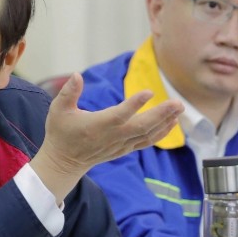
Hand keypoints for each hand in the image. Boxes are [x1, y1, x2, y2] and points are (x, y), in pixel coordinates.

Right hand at [29, 74, 182, 199]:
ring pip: (147, 135)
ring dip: (165, 122)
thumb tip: (77, 75)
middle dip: (161, 115)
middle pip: (141, 127)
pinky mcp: (125, 148)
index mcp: (97, 126)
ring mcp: (120, 144)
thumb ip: (68, 92)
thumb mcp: (58, 110)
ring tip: (179, 108)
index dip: (134, 104)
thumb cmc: (61, 132)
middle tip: (177, 102)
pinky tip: (172, 122)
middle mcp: (112, 137)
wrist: (64, 162)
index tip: (149, 92)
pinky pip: (146, 141)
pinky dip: (161, 133)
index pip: (119, 115)